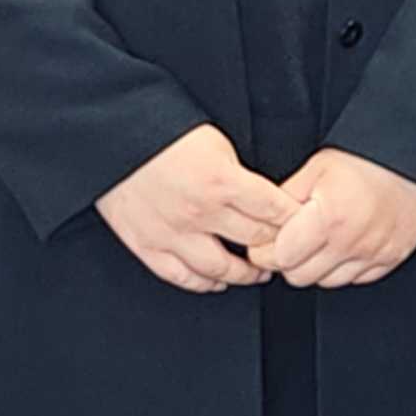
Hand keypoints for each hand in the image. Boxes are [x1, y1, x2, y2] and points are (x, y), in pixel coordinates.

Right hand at [97, 128, 293, 293]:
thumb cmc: (163, 131)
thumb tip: (266, 198)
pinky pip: (181, 277)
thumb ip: (239, 174)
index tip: (305, 226)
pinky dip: (204, 283)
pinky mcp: (147, 245)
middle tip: (287, 250)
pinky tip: (216, 281)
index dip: (295, 221)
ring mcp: (172, 234)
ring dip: (245, 274)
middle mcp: (200, 213)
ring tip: (257, 271)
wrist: (111, 136)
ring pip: (221, 270)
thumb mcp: (215, 142)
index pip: (275, 212)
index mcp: (222, 182)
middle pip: (254, 242)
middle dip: (277, 248)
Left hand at [251, 150, 415, 288]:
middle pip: (299, 277)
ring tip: (322, 239)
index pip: (280, 257)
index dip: (267, 249)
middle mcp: (352, 242)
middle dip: (290, 260)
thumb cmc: (368, 158)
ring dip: (318, 266)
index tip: (268, 240)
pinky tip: (346, 244)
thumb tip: (262, 223)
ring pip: (327, 282)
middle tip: (294, 239)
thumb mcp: (316, 168)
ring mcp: (374, 254)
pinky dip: (346, 267)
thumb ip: (284, 198)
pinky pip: (356, 279)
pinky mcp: (391, 258)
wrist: (415, 157)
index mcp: (328, 218)